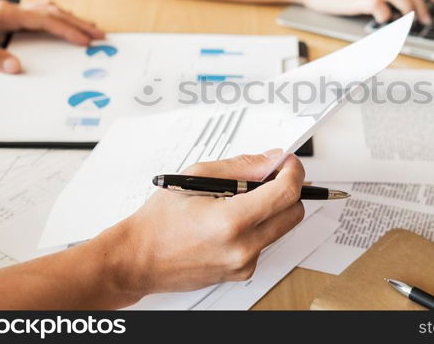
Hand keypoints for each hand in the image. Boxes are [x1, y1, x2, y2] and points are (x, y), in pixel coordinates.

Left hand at [0, 0, 103, 72]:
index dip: (69, 30)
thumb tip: (16, 67)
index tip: (87, 41)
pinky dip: (55, 20)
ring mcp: (7, 12)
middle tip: (100, 35)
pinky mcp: (3, 18)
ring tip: (88, 28)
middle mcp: (9, 8)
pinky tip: (57, 26)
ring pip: (47, 11)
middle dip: (78, 23)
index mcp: (5, 12)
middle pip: (53, 12)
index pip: (46, 20)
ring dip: (70, 19)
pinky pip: (38, 16)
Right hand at [102, 149, 304, 298]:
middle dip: (287, 189)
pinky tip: (230, 220)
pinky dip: (257, 227)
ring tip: (239, 199)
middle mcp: (243, 247)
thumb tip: (271, 160)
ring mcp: (244, 264)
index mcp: (231, 221)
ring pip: (281, 228)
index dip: (293, 171)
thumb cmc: (159, 221)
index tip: (288, 163)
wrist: (139, 260)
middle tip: (268, 177)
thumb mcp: (195, 177)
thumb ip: (241, 166)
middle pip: (294, 212)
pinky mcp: (243, 273)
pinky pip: (265, 243)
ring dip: (271, 208)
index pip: (286, 193)